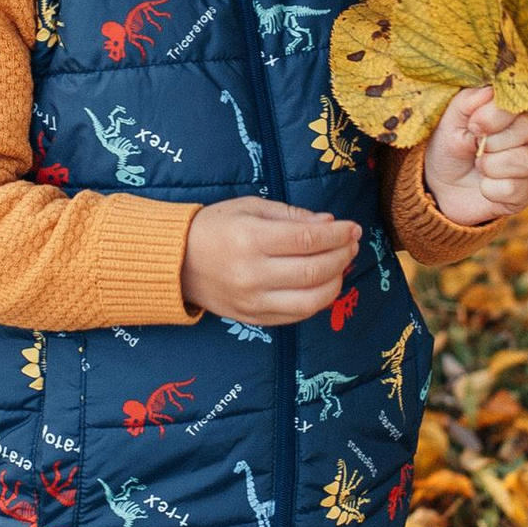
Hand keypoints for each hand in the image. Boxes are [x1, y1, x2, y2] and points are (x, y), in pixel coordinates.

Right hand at [182, 198, 360, 324]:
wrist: (175, 262)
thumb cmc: (213, 227)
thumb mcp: (249, 207)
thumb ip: (291, 215)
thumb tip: (329, 225)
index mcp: (250, 239)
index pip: (308, 240)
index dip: (338, 235)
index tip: (353, 228)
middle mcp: (252, 274)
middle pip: (314, 271)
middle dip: (342, 257)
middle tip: (351, 246)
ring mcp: (252, 301)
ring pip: (310, 301)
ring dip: (335, 283)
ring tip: (340, 266)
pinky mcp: (252, 319)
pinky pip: (295, 316)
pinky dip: (316, 302)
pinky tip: (322, 285)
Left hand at [423, 88, 527, 227]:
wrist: (442, 188)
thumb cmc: (450, 148)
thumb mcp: (450, 122)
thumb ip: (467, 102)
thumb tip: (489, 91)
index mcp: (512, 112)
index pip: (517, 104)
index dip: (492, 116)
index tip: (472, 126)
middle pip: (527, 129)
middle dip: (491, 142)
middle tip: (475, 148)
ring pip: (525, 160)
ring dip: (490, 165)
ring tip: (479, 166)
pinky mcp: (525, 192)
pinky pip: (514, 188)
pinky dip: (489, 189)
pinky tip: (484, 185)